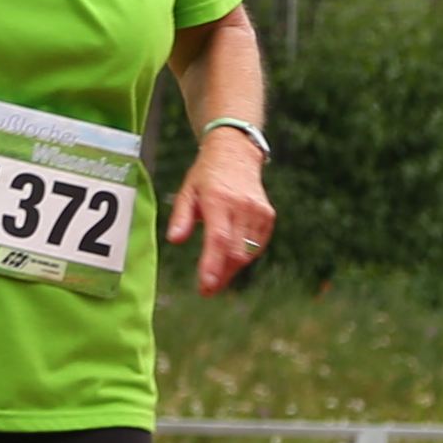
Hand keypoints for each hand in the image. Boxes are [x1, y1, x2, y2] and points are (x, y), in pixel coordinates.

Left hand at [165, 124, 269, 292]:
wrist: (236, 153)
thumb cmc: (206, 175)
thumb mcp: (187, 192)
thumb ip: (180, 217)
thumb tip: (173, 240)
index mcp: (218, 199)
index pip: (218, 239)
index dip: (213, 265)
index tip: (206, 286)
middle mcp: (242, 206)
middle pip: (235, 252)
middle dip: (221, 275)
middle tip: (206, 289)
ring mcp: (258, 211)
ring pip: (247, 253)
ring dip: (231, 269)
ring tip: (216, 277)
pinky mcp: (268, 216)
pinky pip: (257, 246)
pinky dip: (244, 257)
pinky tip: (230, 259)